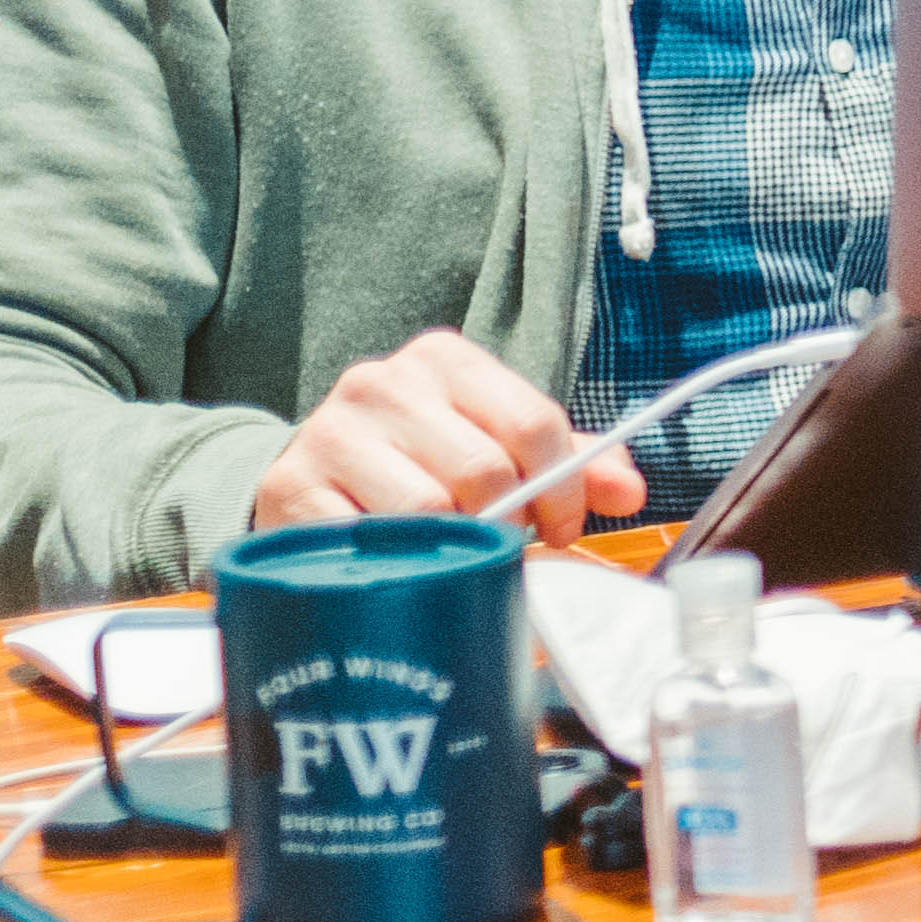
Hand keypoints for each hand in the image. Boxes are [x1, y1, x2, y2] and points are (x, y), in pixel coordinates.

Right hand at [249, 330, 623, 542]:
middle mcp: (383, 382)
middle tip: (506, 542)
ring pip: (428, 508)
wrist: (306, 484)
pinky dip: (399, 561)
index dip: (565, 487)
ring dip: (453, 544)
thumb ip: (567, 463)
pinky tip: (398, 558)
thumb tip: (629, 490)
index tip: (565, 525)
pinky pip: (370, 541)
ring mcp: (331, 432)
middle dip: (511, 520)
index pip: (533, 422)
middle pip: (486, 469)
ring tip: (450, 548)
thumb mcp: (495, 447)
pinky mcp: (291, 487)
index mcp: (444, 360)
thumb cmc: (417, 466)